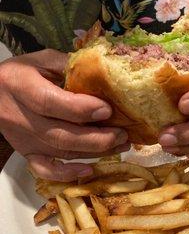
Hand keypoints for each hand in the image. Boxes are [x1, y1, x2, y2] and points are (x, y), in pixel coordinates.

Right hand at [0, 49, 128, 180]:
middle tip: (123, 134)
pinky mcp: (27, 153)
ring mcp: (24, 139)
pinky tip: (89, 169)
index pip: (52, 103)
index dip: (82, 109)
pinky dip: (67, 174)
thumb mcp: (41, 59)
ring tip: (120, 145)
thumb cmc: (20, 74)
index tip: (108, 110)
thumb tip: (103, 74)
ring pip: (61, 151)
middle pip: (62, 135)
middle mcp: (22, 117)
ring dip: (94, 152)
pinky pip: (46, 169)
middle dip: (98, 138)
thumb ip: (68, 66)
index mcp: (21, 86)